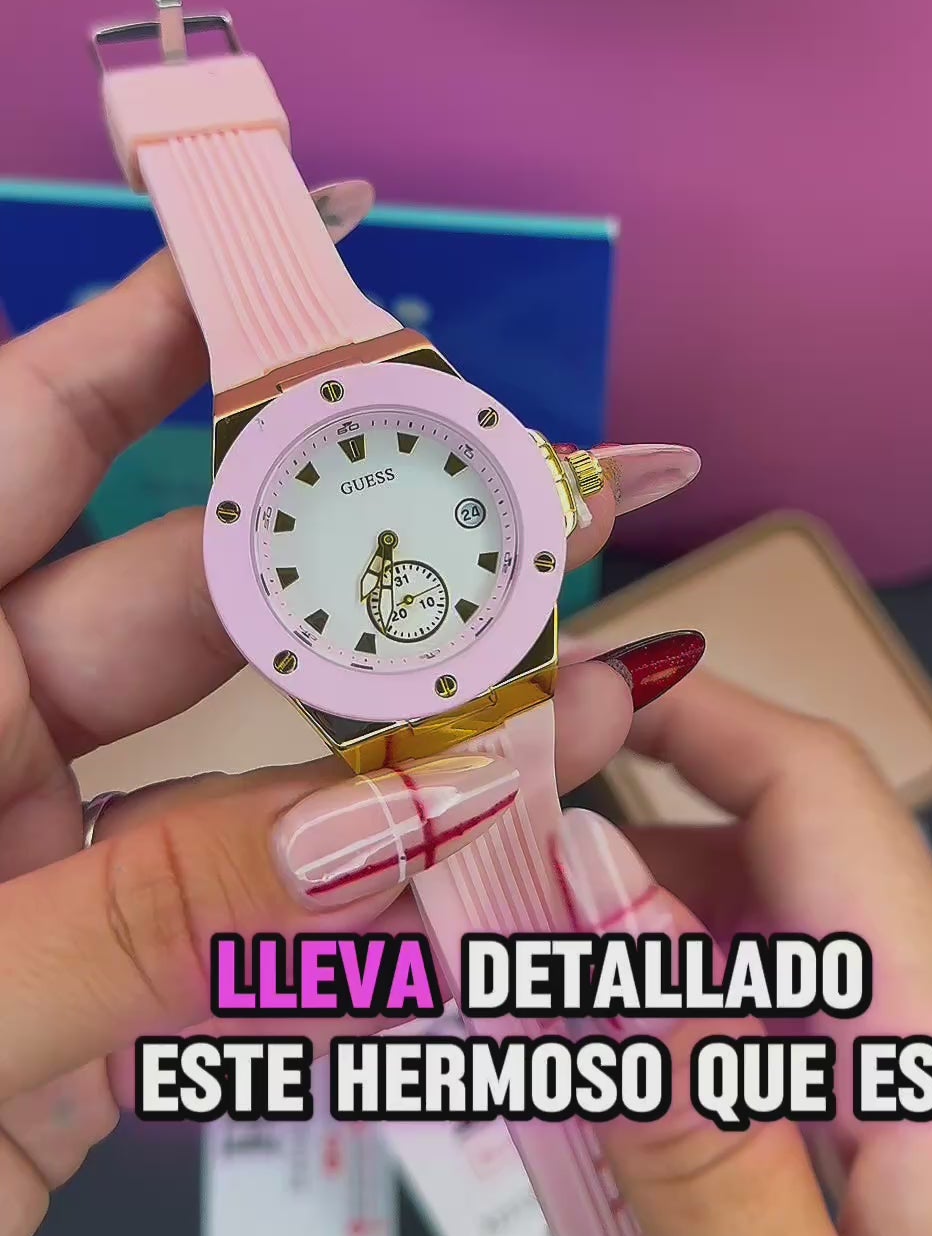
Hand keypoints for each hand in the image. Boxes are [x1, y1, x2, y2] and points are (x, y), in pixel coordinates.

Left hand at [0, 248, 698, 1235]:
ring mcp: (15, 873)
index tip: (314, 229)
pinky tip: (481, 866)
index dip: (173, 316)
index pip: (32, 432)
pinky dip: (359, 919)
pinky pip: (241, 934)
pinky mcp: (69, 1006)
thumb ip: (153, 926)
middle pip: (188, 594)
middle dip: (375, 542)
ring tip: (571, 689)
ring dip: (411, 746)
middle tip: (545, 491)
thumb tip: (396, 820)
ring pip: (246, 769)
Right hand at [554, 673, 931, 1235]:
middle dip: (627, 849)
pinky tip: (622, 1117)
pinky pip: (811, 1073)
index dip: (694, 710)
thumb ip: (703, 1141)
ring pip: (792, 976)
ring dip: (652, 965)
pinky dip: (699, 1061)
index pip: (823, 806)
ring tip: (524, 1011)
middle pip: (791, 878)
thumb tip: (605, 918)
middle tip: (478, 886)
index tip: (566, 687)